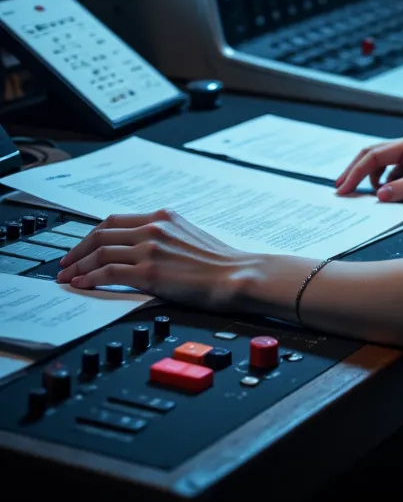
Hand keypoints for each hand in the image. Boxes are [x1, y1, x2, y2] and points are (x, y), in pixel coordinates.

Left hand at [55, 209, 250, 308]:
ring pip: (100, 252)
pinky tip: (83, 285)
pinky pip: (109, 272)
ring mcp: (151, 248)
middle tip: (65, 265)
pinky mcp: (150, 272)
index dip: (91, 235)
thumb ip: (163, 236)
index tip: (80, 248)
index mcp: (163, 216)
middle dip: (77, 250)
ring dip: (78, 266)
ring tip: (67, 278)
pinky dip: (90, 278)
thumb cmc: (219, 263)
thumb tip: (140, 249)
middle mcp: (154, 228)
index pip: (115, 221)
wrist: (237, 275)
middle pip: (101, 233)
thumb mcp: (188, 236)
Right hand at [335, 131, 402, 202]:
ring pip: (386, 165)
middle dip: (355, 172)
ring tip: (363, 198)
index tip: (342, 189)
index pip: (375, 155)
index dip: (355, 172)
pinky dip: (389, 184)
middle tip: (341, 190)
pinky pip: (398, 172)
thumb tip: (381, 195)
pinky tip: (388, 196)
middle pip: (374, 155)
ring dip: (373, 180)